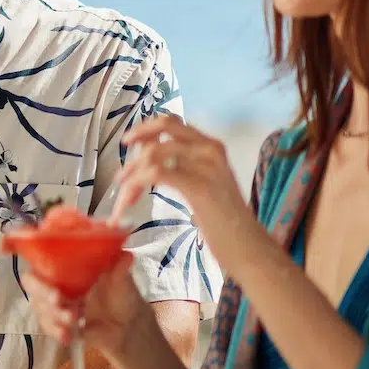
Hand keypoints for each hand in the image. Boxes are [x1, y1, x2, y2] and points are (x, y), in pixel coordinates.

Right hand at [21, 251, 147, 358]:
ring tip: (74, 320)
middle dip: (41, 291)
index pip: (37, 248)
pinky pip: (45, 325)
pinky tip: (68, 336)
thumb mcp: (123, 282)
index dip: (15, 244)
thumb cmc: (122, 296)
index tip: (3, 247)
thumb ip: (120, 271)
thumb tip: (125, 257)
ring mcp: (52, 301)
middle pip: (31, 280)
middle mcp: (55, 278)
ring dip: (52, 314)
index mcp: (67, 262)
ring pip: (38, 305)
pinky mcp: (55, 321)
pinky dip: (55, 330)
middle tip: (57, 299)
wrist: (128, 329)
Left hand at [115, 114, 252, 245]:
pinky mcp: (199, 187)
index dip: (146, 128)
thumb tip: (152, 161)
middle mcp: (210, 149)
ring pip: (154, 153)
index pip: (173, 122)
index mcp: (211, 146)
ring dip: (131, 174)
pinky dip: (135, 185)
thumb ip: (185, 166)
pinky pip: (156, 173)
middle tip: (121, 162)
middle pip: (165, 125)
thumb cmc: (224, 221)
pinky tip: (129, 202)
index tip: (129, 141)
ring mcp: (206, 166)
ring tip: (124, 199)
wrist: (247, 246)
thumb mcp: (206, 183)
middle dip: (137, 138)